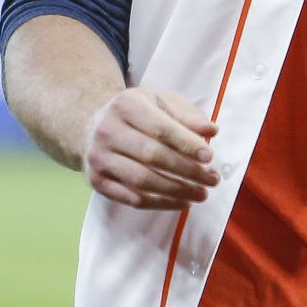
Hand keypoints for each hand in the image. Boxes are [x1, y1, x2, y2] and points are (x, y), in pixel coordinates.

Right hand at [83, 89, 219, 209]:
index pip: (161, 129)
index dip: (187, 144)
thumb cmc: (137, 114)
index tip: (209, 157)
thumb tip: (211, 131)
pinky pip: (132, 199)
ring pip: (142, 180)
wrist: (93, 126)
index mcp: (126, 105)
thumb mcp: (161, 102)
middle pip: (152, 156)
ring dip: (177, 191)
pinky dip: (161, 203)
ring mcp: (99, 157)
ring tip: (201, 194)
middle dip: (187, 170)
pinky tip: (181, 202)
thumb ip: (187, 115)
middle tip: (212, 179)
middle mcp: (108, 130)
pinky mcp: (97, 180)